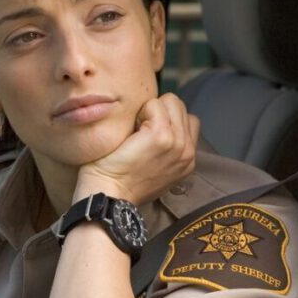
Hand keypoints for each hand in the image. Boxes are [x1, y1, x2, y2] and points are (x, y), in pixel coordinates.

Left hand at [75, 93, 199, 204]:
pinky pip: (154, 104)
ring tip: (135, 130)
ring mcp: (177, 143)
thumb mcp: (154, 170)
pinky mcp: (161, 136)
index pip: (189, 120)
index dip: (166, 119)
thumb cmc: (120, 183)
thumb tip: (155, 126)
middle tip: (138, 130)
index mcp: (188, 160)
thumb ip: (166, 150)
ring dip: (150, 110)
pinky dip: (140, 111)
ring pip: (171, 102)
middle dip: (159, 111)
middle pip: (181, 107)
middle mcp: (188, 152)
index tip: (146, 133)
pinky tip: (130, 131)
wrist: (108, 196)